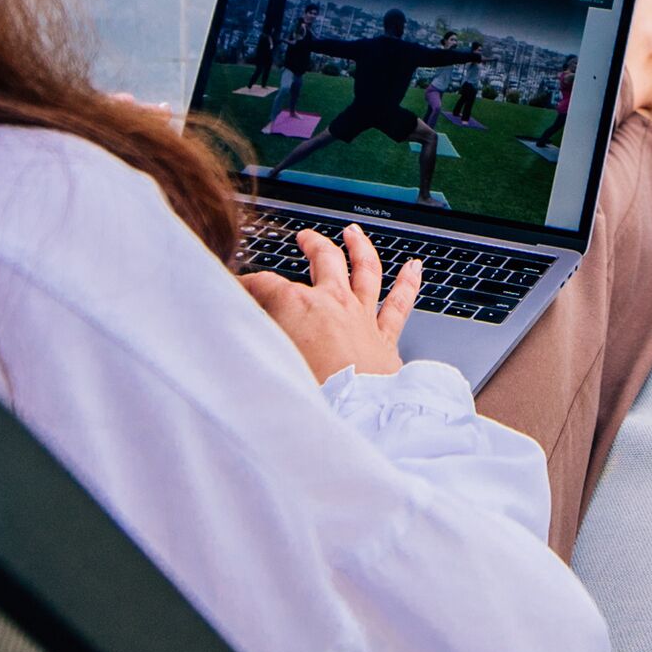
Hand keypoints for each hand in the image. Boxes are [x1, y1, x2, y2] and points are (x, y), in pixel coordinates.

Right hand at [235, 224, 424, 382]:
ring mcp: (362, 317)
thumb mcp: (264, 363)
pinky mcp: (385, 339)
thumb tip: (236, 333)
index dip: (247, 283)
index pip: (265, 284)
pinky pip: (399, 304)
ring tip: (354, 233)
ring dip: (359, 247)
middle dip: (313, 244)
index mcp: (298, 306)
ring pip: (365, 269)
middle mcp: (333, 303)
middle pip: (324, 259)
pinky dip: (408, 283)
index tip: (237, 287)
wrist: (354, 418)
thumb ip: (251, 342)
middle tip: (305, 237)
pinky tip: (414, 268)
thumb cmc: (309, 395)